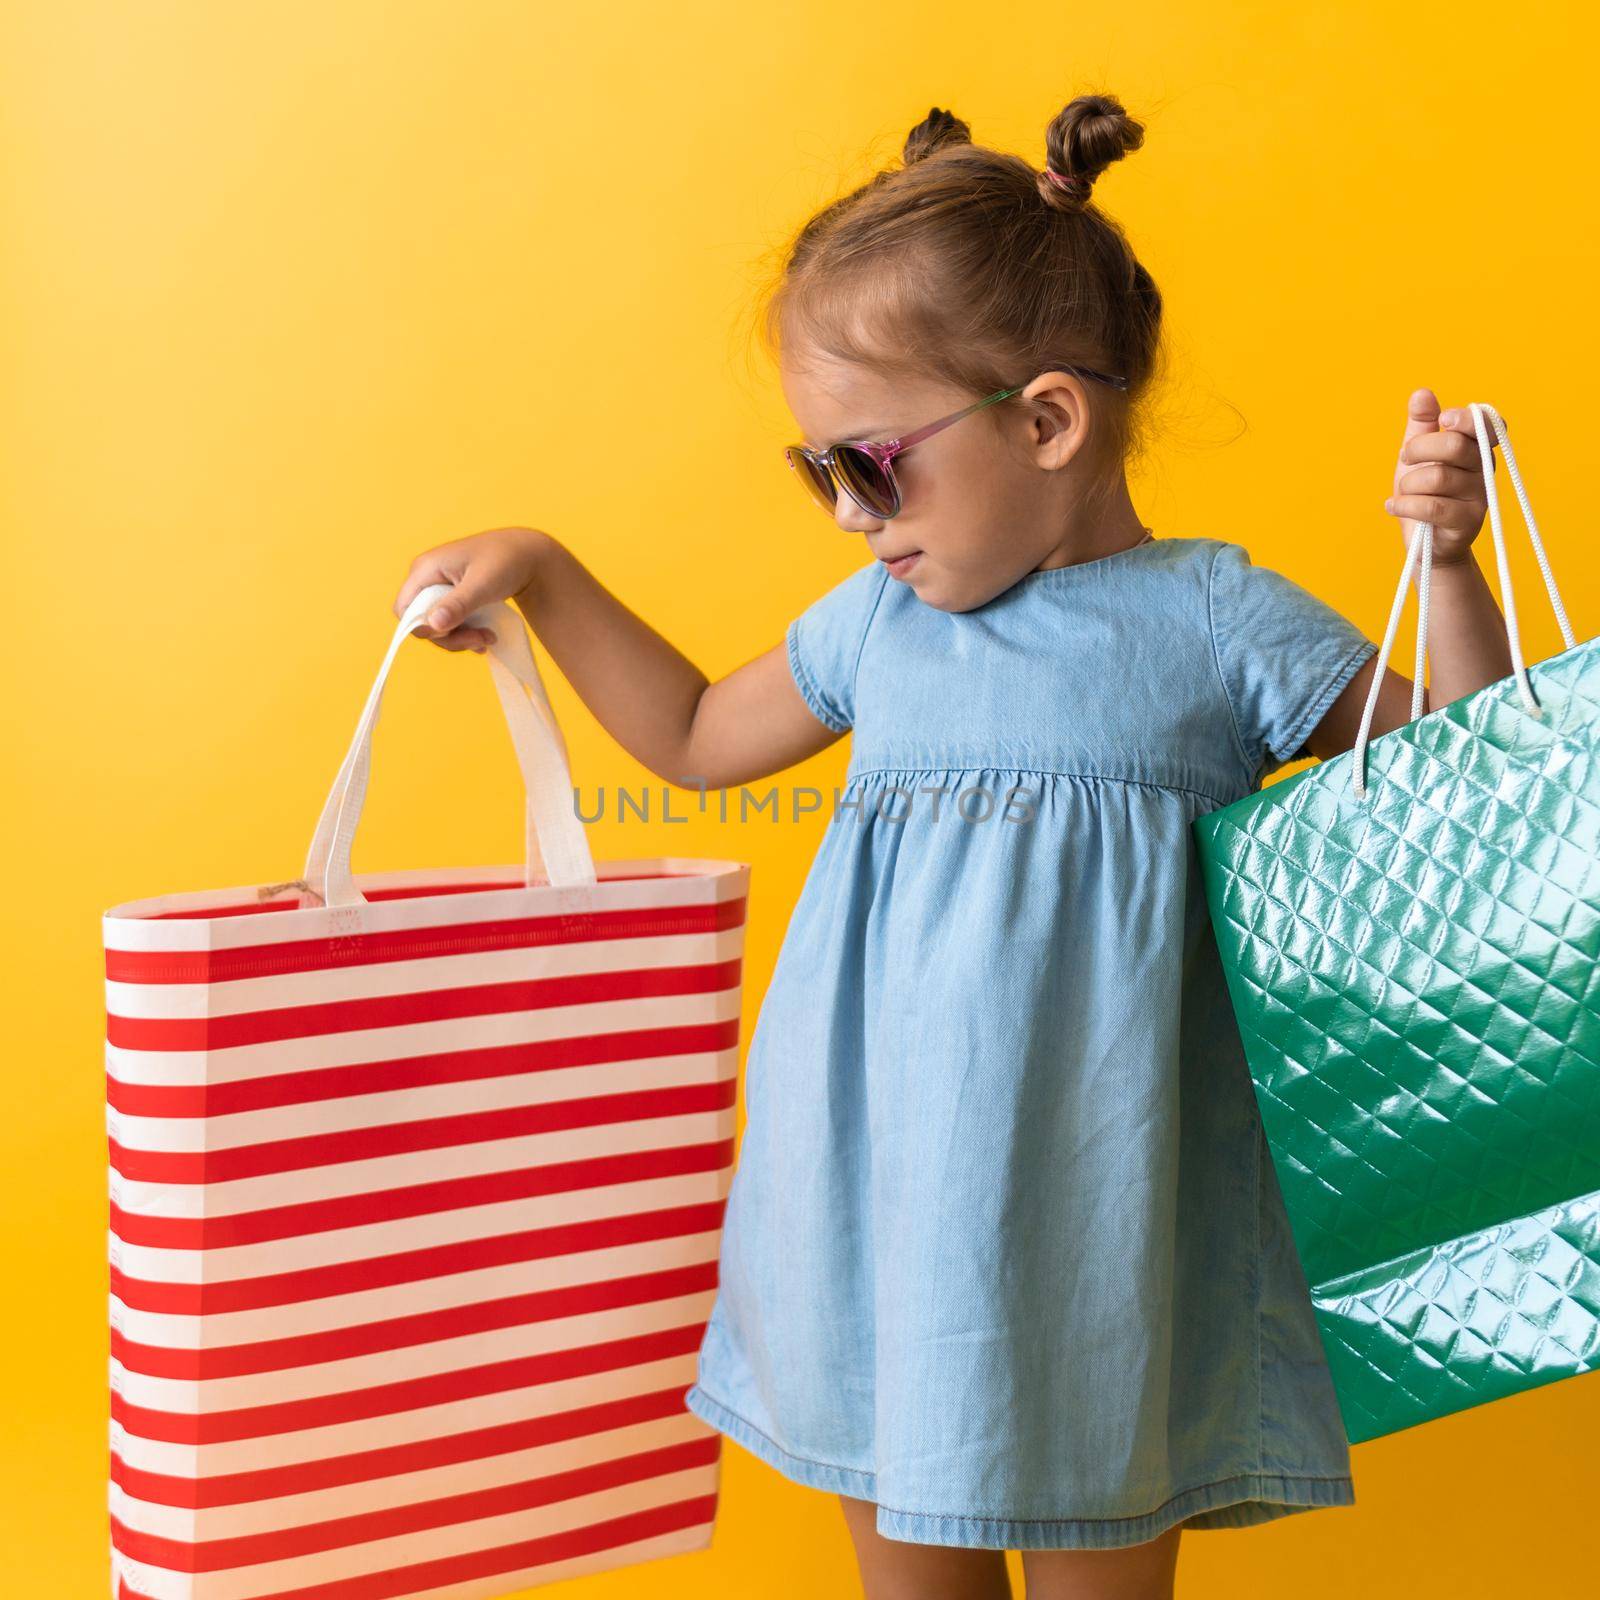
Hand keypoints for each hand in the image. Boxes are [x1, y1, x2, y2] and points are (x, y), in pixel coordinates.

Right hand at [392, 527, 550, 652]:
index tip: (453, 633)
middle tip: (481, 640)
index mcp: (425, 569)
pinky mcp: (451, 598)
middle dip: (449, 637)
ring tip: (489, 638)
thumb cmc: (505, 561)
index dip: (422, 628)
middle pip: (421, 622)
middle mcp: (426, 578)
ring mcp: (438, 589)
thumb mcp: (483, 584)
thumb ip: (458, 604)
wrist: (526, 554)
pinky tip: (485, 637)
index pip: (404, 609)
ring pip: (436, 627)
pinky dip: (465, 634)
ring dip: (461, 638)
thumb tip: (434, 624)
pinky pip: (449, 624)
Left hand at [1383, 388, 1501, 566]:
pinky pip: (1431, 506)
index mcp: (1476, 448)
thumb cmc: (1423, 492)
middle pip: (1455, 446)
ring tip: (1402, 492)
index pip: (1486, 424)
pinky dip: (1404, 505)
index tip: (1443, 421)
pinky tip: (1393, 506)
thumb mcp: (1417, 455)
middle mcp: (1484, 469)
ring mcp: (1480, 496)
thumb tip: (1422, 393)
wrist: (1426, 544)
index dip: (1466, 418)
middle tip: (1405, 458)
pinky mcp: (1468, 521)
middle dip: (1418, 449)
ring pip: (1437, 477)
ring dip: (1408, 484)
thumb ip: (1421, 425)